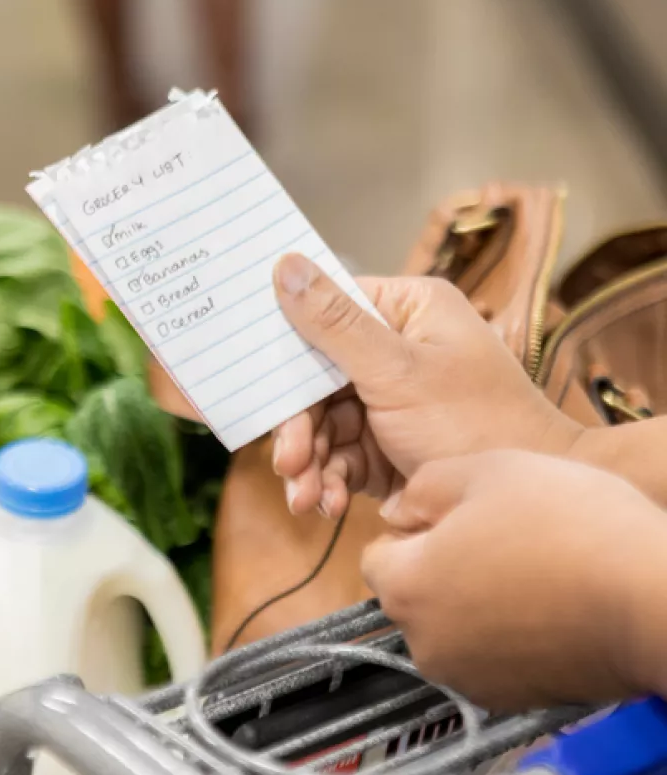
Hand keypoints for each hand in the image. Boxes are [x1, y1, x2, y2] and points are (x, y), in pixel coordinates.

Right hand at [270, 253, 581, 516]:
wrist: (522, 508)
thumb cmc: (478, 423)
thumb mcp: (397, 371)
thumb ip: (335, 324)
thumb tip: (285, 266)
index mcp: (407, 311)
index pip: (325, 311)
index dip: (286, 345)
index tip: (253, 376)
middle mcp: (395, 350)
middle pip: (315, 377)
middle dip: (299, 426)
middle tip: (287, 460)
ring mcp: (388, 401)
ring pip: (321, 424)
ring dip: (308, 462)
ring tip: (304, 498)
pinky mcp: (384, 447)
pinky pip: (336, 457)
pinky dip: (326, 481)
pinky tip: (324, 503)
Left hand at [362, 450, 666, 709]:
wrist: (653, 596)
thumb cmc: (570, 525)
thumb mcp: (485, 470)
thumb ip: (422, 487)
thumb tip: (396, 511)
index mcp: (405, 588)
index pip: (375, 556)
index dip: (413, 530)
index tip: (457, 517)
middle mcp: (425, 644)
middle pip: (412, 595)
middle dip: (441, 567)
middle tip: (500, 537)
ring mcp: (470, 677)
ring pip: (452, 626)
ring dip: (474, 600)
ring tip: (531, 568)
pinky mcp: (514, 697)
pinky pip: (491, 656)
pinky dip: (507, 633)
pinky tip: (549, 603)